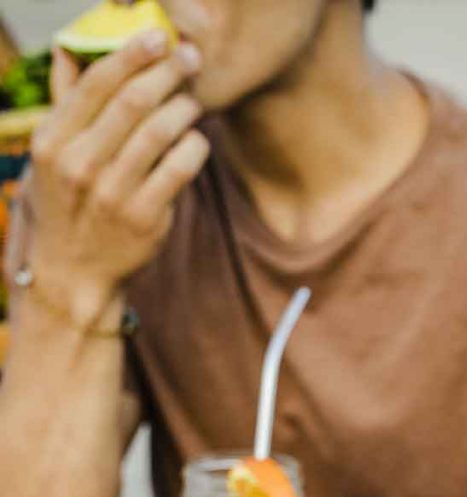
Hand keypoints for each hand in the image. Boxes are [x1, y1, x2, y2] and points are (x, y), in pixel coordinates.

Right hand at [24, 32, 207, 327]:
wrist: (73, 272)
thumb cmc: (68, 203)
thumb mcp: (53, 155)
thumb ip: (67, 105)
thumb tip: (73, 48)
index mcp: (53, 140)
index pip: (96, 83)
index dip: (131, 54)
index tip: (157, 38)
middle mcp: (80, 164)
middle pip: (132, 102)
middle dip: (167, 73)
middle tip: (190, 58)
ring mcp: (113, 194)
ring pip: (160, 132)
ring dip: (184, 108)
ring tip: (193, 102)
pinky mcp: (144, 219)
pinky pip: (180, 170)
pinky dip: (194, 147)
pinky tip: (197, 140)